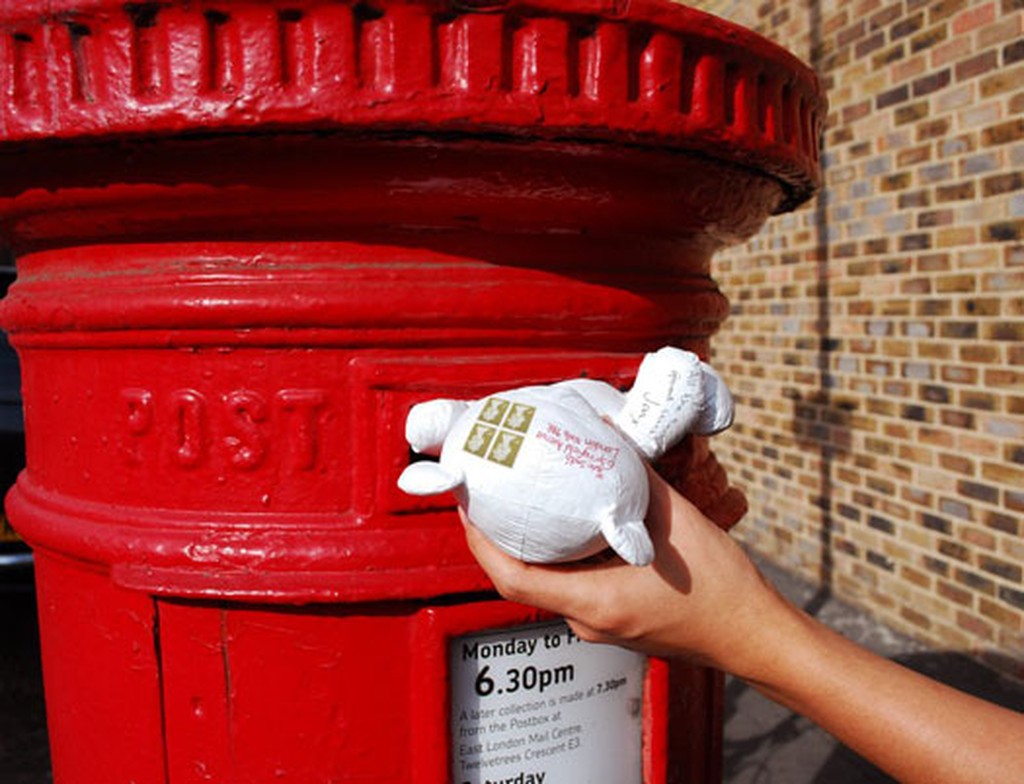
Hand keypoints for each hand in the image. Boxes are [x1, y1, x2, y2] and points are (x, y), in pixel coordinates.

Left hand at [461, 465, 787, 677]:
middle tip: (490, 495)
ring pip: (549, 583)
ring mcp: (601, 626)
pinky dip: (561, 557)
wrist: (755, 635)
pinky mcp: (616, 620)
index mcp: (593, 603)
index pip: (511, 577)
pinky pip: (573, 587)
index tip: (465, 505)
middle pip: (523, 579)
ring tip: (524, 502)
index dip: (479, 541)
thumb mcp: (677, 521)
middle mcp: (588, 622)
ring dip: (531, 546)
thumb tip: (606, 435)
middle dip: (499, 537)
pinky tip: (570, 526)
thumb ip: (635, 479)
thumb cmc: (720, 589)